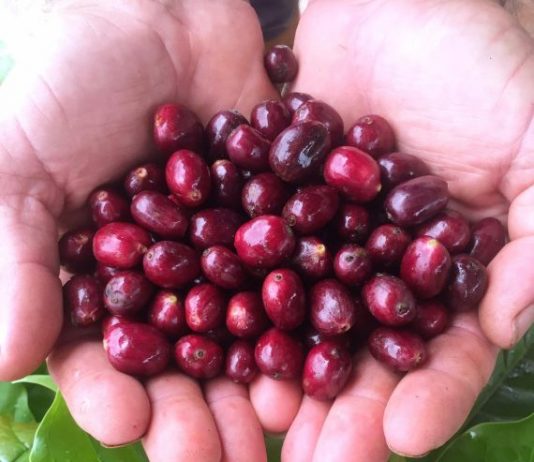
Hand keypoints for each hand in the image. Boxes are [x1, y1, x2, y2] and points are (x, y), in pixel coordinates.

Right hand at [0, 1, 275, 459]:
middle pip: (187, 362)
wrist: (146, 13)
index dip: (116, 396)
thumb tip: (4, 359)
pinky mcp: (280, 217)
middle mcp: (171, 278)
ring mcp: (230, 251)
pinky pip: (297, 271)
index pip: (105, 358)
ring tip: (283, 421)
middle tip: (225, 456)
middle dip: (202, 411)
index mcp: (101, 280)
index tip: (131, 428)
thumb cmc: (67, 85)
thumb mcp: (19, 166)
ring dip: (264, 378)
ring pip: (249, 331)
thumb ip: (11, 258)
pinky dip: (311, 308)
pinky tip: (326, 347)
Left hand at [248, 1, 533, 459]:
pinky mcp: (274, 205)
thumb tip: (508, 322)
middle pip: (362, 354)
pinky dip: (238, 297)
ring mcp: (323, 240)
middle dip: (343, 409)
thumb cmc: (487, 68)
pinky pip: (256, 259)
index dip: (428, 397)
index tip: (401, 439)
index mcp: (446, 269)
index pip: (442, 353)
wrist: (404, 7)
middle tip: (315, 461)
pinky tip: (218, 336)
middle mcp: (380, 267)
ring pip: (301, 321)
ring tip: (262, 418)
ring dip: (283, 371)